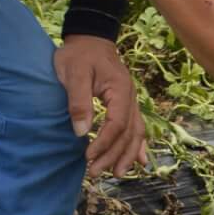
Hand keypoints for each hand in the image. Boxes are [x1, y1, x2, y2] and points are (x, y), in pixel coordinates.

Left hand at [54, 35, 147, 175]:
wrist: (89, 40)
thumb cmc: (78, 55)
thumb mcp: (73, 73)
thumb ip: (78, 101)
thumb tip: (81, 132)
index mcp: (120, 88)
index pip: (117, 123)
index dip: (104, 142)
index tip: (87, 156)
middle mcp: (131, 97)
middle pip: (129, 132)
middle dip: (114, 155)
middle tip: (94, 172)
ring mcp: (131, 101)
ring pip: (136, 132)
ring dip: (128, 155)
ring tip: (116, 174)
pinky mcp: (126, 104)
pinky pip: (137, 127)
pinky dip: (139, 145)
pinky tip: (140, 161)